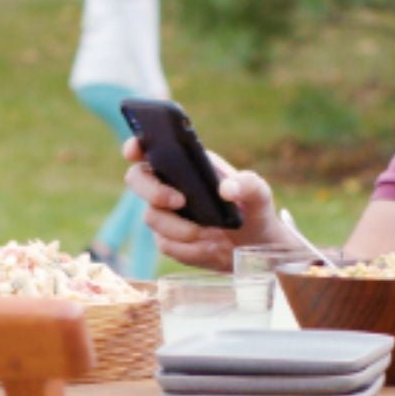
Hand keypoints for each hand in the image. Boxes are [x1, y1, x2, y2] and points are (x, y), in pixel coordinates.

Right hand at [120, 137, 290, 271]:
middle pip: (136, 179)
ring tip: (210, 235)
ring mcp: (165, 213)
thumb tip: (226, 190)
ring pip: (151, 217)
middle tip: (180, 201)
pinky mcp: (167, 240)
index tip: (135, 150)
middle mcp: (169, 184)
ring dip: (180, 228)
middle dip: (154, 191)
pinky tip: (210, 248)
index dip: (135, 146)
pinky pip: (165, 244)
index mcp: (185, 163)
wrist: (254, 249)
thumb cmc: (253, 210)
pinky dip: (189, 249)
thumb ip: (247, 185)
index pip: (149, 147)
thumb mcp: (259, 194)